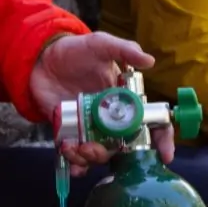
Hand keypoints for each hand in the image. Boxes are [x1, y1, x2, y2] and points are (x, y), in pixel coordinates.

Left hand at [29, 32, 176, 170]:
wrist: (42, 58)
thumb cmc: (76, 51)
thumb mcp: (101, 45)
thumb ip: (124, 50)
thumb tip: (150, 61)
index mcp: (124, 102)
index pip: (150, 124)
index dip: (162, 140)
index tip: (165, 155)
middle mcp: (110, 120)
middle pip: (122, 148)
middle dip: (112, 154)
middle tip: (93, 148)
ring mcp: (90, 128)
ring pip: (98, 155)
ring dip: (88, 159)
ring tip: (74, 147)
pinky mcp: (69, 133)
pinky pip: (74, 156)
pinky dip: (72, 161)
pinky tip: (66, 150)